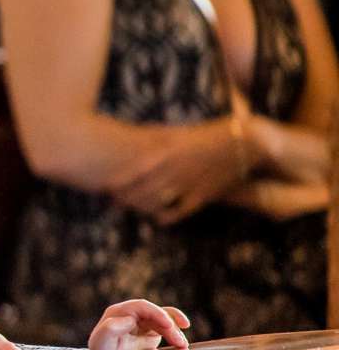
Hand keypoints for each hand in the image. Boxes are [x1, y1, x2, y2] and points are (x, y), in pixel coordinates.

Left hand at [86, 299, 189, 349]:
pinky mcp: (148, 333)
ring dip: (175, 332)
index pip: (141, 306)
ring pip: (163, 321)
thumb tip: (129, 319)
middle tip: (180, 343)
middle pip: (156, 314)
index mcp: (118, 313)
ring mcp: (140, 324)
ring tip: (182, 346)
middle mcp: (130, 315)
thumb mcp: (100, 344)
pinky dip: (175, 334)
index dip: (157, 313)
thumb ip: (110, 330)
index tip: (169, 325)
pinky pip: (165, 328)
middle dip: (170, 327)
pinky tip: (181, 344)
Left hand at [110, 120, 248, 224]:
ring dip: (138, 207)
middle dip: (122, 197)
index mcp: (164, 152)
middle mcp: (172, 170)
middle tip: (112, 199)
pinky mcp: (200, 197)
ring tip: (129, 206)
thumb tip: (133, 137)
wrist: (244, 144)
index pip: (130, 172)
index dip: (115, 182)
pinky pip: (175, 213)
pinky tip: (156, 216)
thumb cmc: (207, 135)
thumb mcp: (177, 132)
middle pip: (137, 192)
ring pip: (153, 204)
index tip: (104, 184)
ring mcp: (186, 186)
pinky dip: (162, 216)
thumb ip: (154, 136)